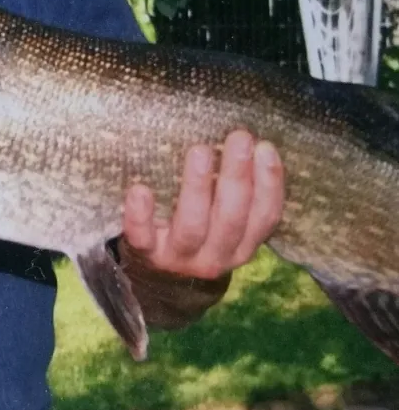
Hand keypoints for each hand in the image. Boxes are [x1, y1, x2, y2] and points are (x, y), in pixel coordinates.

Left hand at [122, 129, 283, 279]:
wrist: (157, 271)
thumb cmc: (196, 228)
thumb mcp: (222, 217)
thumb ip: (235, 190)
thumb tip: (247, 141)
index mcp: (241, 245)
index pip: (265, 217)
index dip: (270, 183)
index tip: (265, 147)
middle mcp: (215, 256)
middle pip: (231, 218)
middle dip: (237, 175)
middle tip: (238, 137)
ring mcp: (179, 257)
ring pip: (192, 226)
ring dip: (197, 187)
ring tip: (200, 151)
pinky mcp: (145, 254)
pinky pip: (142, 237)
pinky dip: (140, 214)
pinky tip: (139, 189)